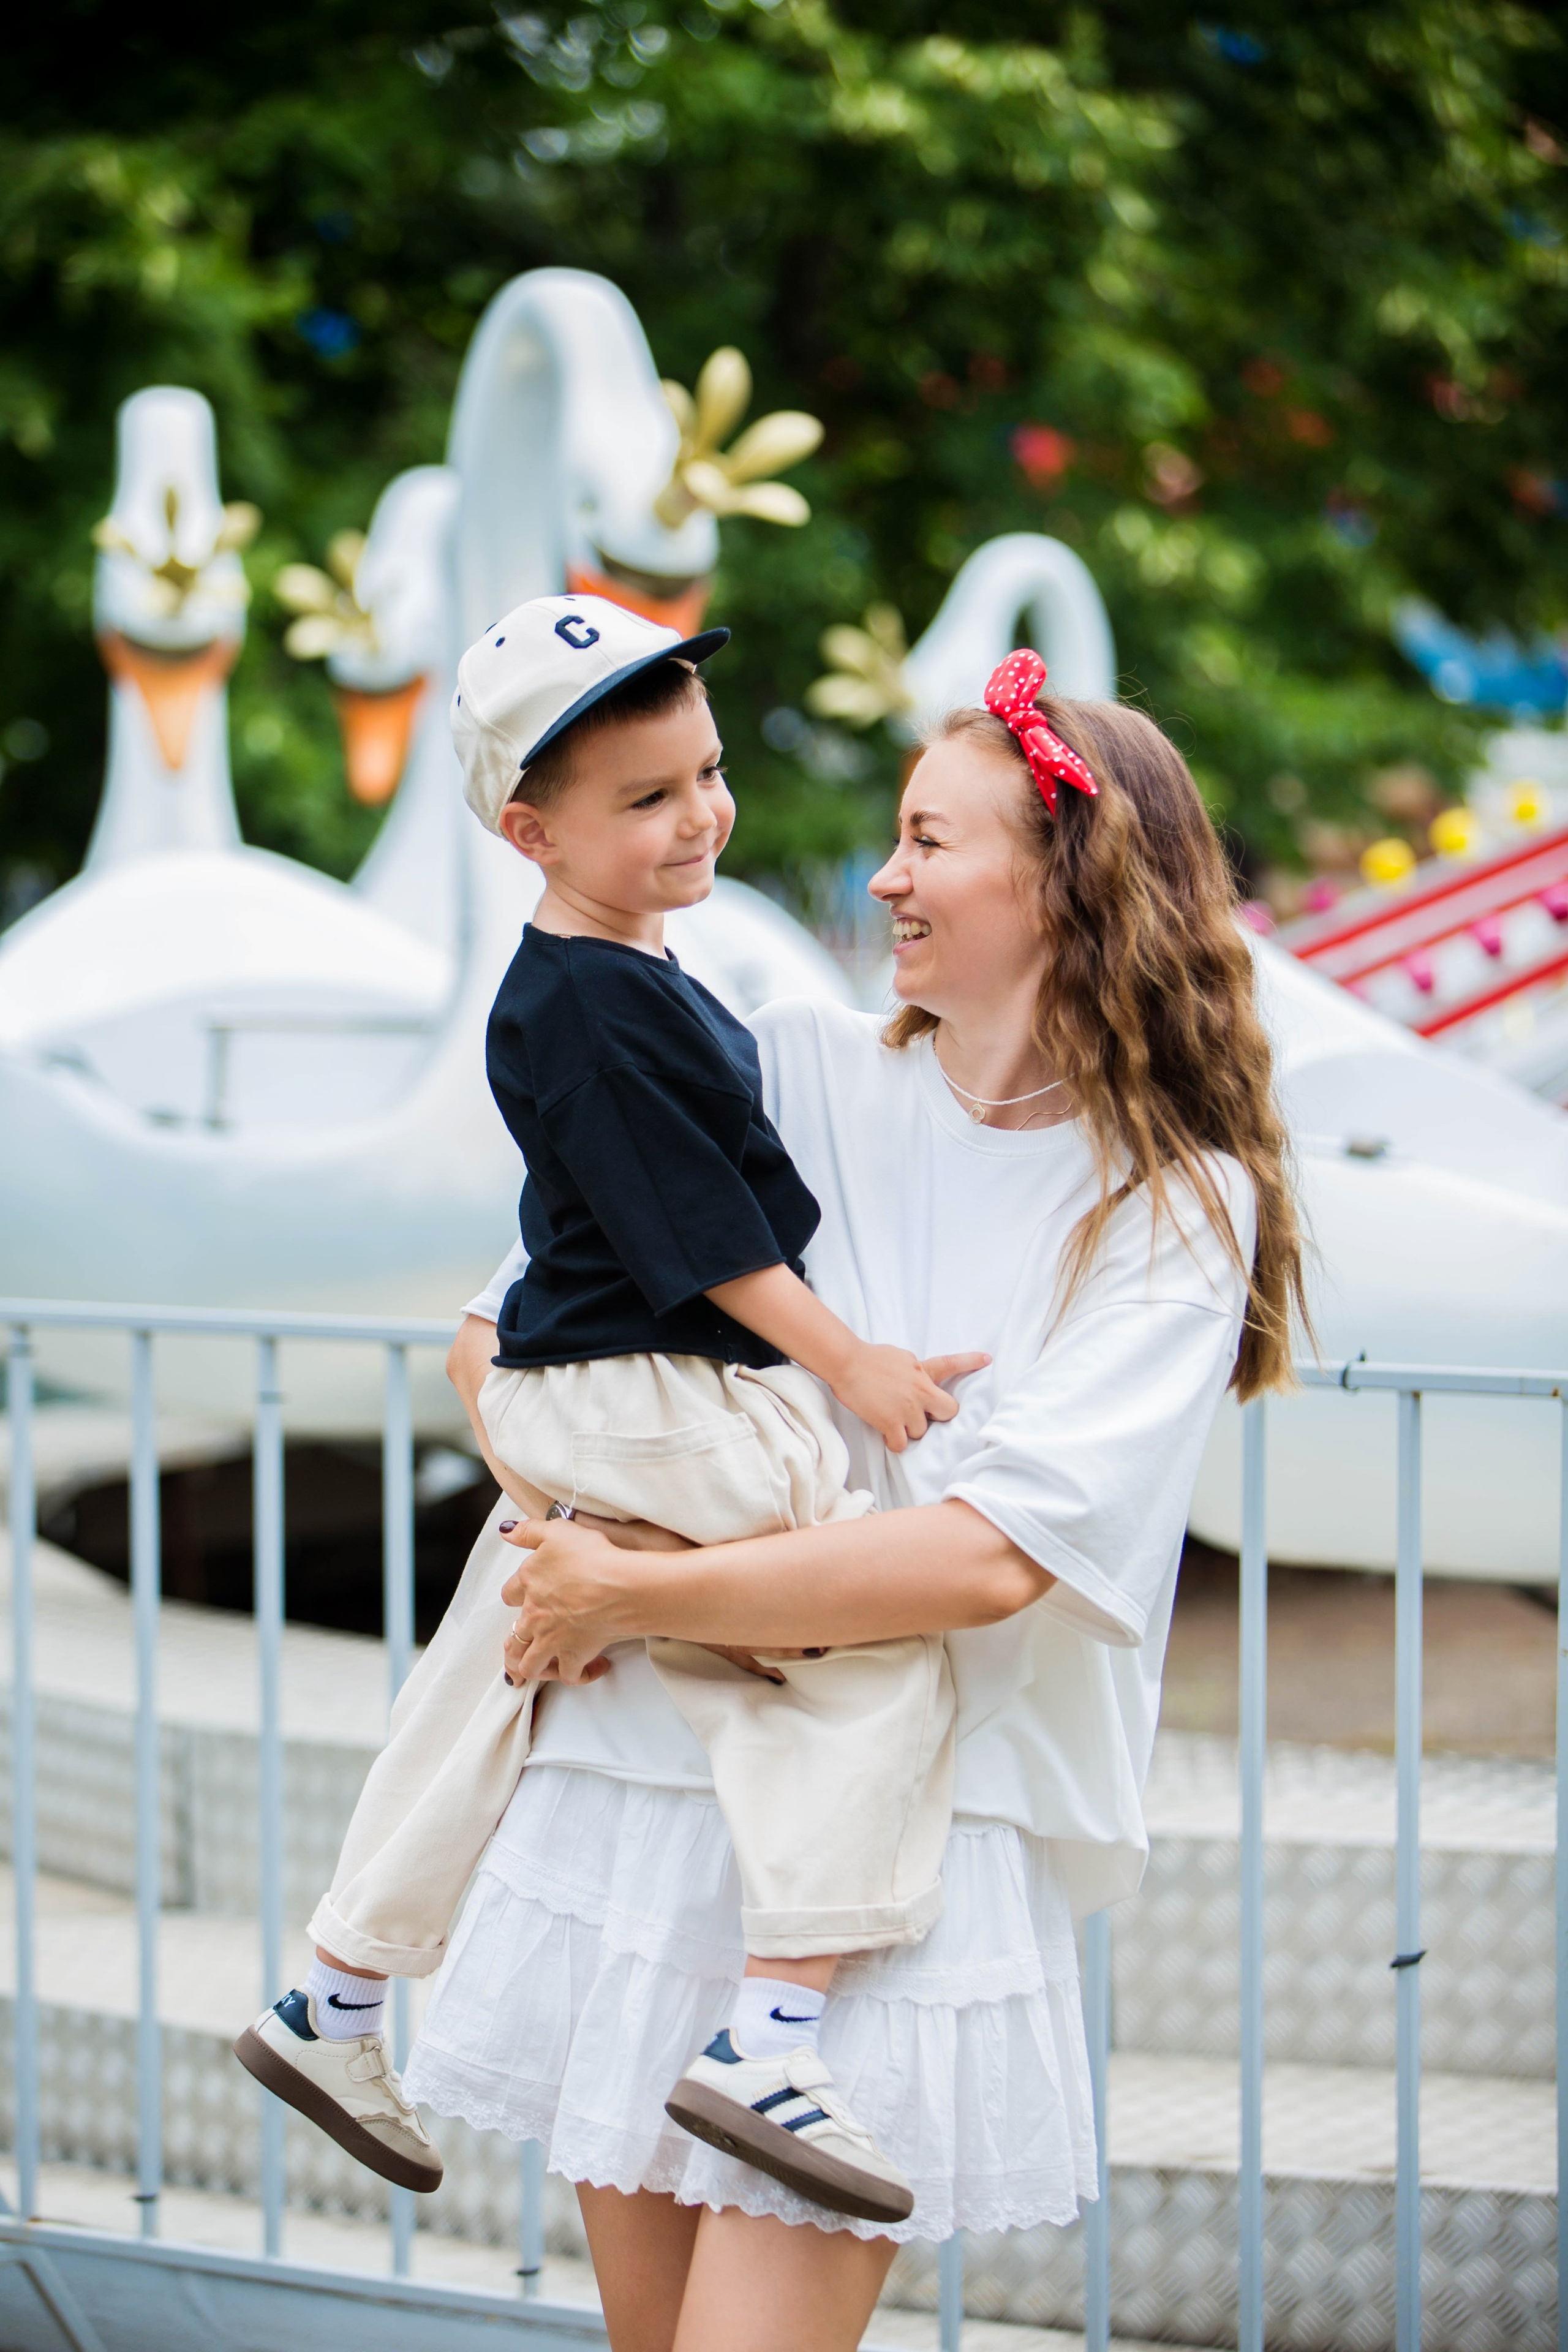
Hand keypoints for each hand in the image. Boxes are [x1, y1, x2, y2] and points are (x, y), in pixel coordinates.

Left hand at [500, 1517, 647, 1685]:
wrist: (617, 1586)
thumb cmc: (591, 1557)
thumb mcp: (557, 1531)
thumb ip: (530, 1532)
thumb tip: (507, 1533)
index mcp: (529, 1584)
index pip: (509, 1594)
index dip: (516, 1595)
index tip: (525, 1596)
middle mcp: (535, 1616)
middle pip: (515, 1636)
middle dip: (519, 1641)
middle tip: (532, 1640)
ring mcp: (552, 1640)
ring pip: (530, 1664)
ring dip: (535, 1667)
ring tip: (547, 1665)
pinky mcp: (575, 1656)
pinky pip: (569, 1675)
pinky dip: (579, 1674)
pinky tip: (593, 1666)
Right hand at [829, 1344, 989, 1452]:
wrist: (847, 1362)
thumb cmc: (869, 1358)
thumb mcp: (901, 1358)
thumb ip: (916, 1371)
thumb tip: (920, 1379)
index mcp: (923, 1372)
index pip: (951, 1364)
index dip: (970, 1361)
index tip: (987, 1359)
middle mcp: (920, 1391)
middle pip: (948, 1412)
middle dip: (938, 1417)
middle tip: (921, 1415)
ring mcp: (907, 1409)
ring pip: (921, 1432)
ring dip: (910, 1429)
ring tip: (893, 1419)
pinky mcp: (890, 1423)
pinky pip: (901, 1444)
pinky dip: (894, 1442)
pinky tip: (886, 1434)